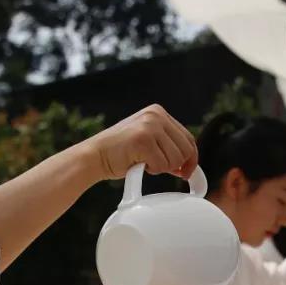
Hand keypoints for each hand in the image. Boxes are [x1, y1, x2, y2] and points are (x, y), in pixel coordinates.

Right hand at [80, 104, 197, 180]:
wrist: (95, 156)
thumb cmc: (120, 153)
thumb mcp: (148, 144)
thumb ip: (167, 149)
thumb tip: (189, 166)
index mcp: (158, 112)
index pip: (188, 137)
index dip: (191, 158)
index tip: (186, 171)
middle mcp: (156, 115)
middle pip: (186, 149)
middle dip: (176, 165)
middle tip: (159, 168)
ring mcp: (150, 126)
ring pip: (176, 159)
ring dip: (161, 168)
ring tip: (144, 162)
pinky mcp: (143, 140)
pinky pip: (162, 165)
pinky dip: (152, 170)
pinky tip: (138, 164)